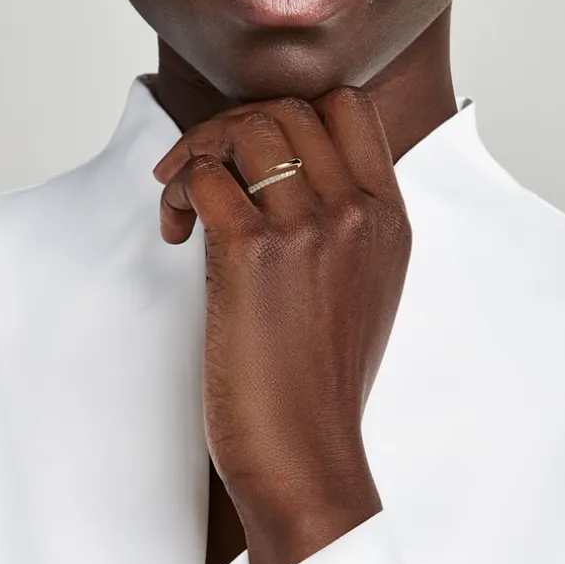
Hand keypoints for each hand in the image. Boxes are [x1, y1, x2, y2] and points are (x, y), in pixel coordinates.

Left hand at [153, 88, 411, 563]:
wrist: (309, 456)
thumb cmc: (322, 387)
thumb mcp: (362, 293)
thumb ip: (344, 227)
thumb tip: (286, 179)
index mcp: (389, 219)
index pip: (349, 106)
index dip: (290, 111)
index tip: (253, 155)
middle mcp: (357, 213)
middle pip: (290, 107)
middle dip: (230, 128)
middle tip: (200, 172)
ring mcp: (310, 230)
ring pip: (247, 129)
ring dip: (198, 152)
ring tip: (182, 205)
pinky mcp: (254, 255)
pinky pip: (204, 178)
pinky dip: (178, 191)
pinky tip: (174, 234)